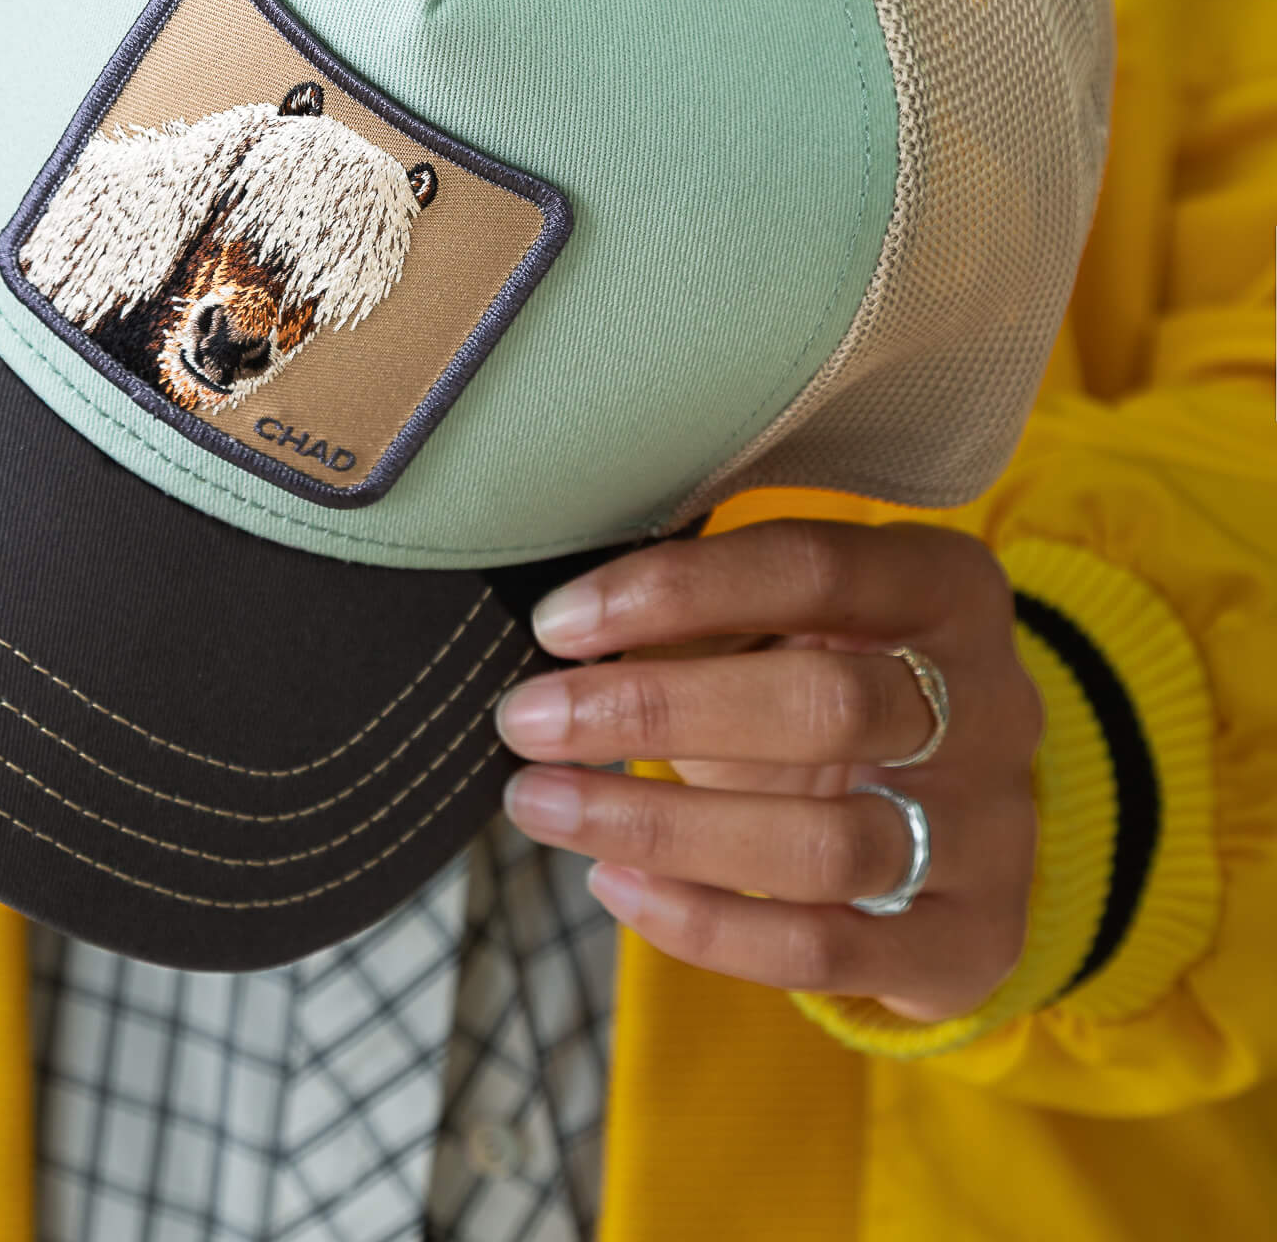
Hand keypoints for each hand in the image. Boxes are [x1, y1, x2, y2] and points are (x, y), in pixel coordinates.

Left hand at [494, 520, 1041, 1022]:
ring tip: (539, 802)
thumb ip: (700, 610)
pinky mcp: (972, 940)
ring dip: (661, 827)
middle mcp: (993, 704)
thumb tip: (560, 625)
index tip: (557, 623)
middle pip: (825, 705)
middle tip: (525, 718)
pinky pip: (826, 949)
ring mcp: (992, 831)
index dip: (677, 592)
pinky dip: (705, 925)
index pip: (812, 568)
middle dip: (654, 711)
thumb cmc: (821, 684)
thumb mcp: (782, 624)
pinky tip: (611, 884)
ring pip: (826, 844)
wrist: (948, 813)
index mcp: (944, 586)